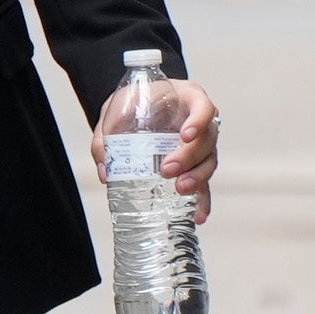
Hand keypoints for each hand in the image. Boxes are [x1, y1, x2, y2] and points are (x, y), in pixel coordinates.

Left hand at [93, 76, 220, 224]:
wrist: (137, 104)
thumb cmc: (133, 101)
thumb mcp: (115, 110)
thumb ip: (106, 137)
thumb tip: (105, 172)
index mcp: (189, 98)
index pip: (204, 107)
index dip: (199, 121)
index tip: (185, 135)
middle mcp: (202, 120)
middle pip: (207, 139)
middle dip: (189, 157)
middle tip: (167, 170)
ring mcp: (202, 143)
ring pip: (209, 161)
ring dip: (197, 177)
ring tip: (180, 189)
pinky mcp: (196, 163)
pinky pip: (205, 181)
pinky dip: (202, 199)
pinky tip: (197, 215)